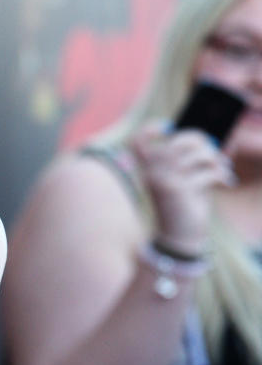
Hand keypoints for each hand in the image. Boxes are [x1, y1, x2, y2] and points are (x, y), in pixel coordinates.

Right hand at [132, 121, 234, 255]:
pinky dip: (222, 175)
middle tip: (213, 152)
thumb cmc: (184, 205)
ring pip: (196, 154)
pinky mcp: (181, 191)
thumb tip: (219, 140)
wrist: (180, 238)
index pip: (137, 141)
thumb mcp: (186, 179)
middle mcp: (151, 173)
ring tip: (223, 167)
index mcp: (147, 169)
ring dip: (215, 159)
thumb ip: (195, 160)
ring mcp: (164, 181)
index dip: (149, 129)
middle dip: (200, 141)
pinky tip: (227, 182)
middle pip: (177, 141)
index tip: (167, 126)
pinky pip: (208, 172)